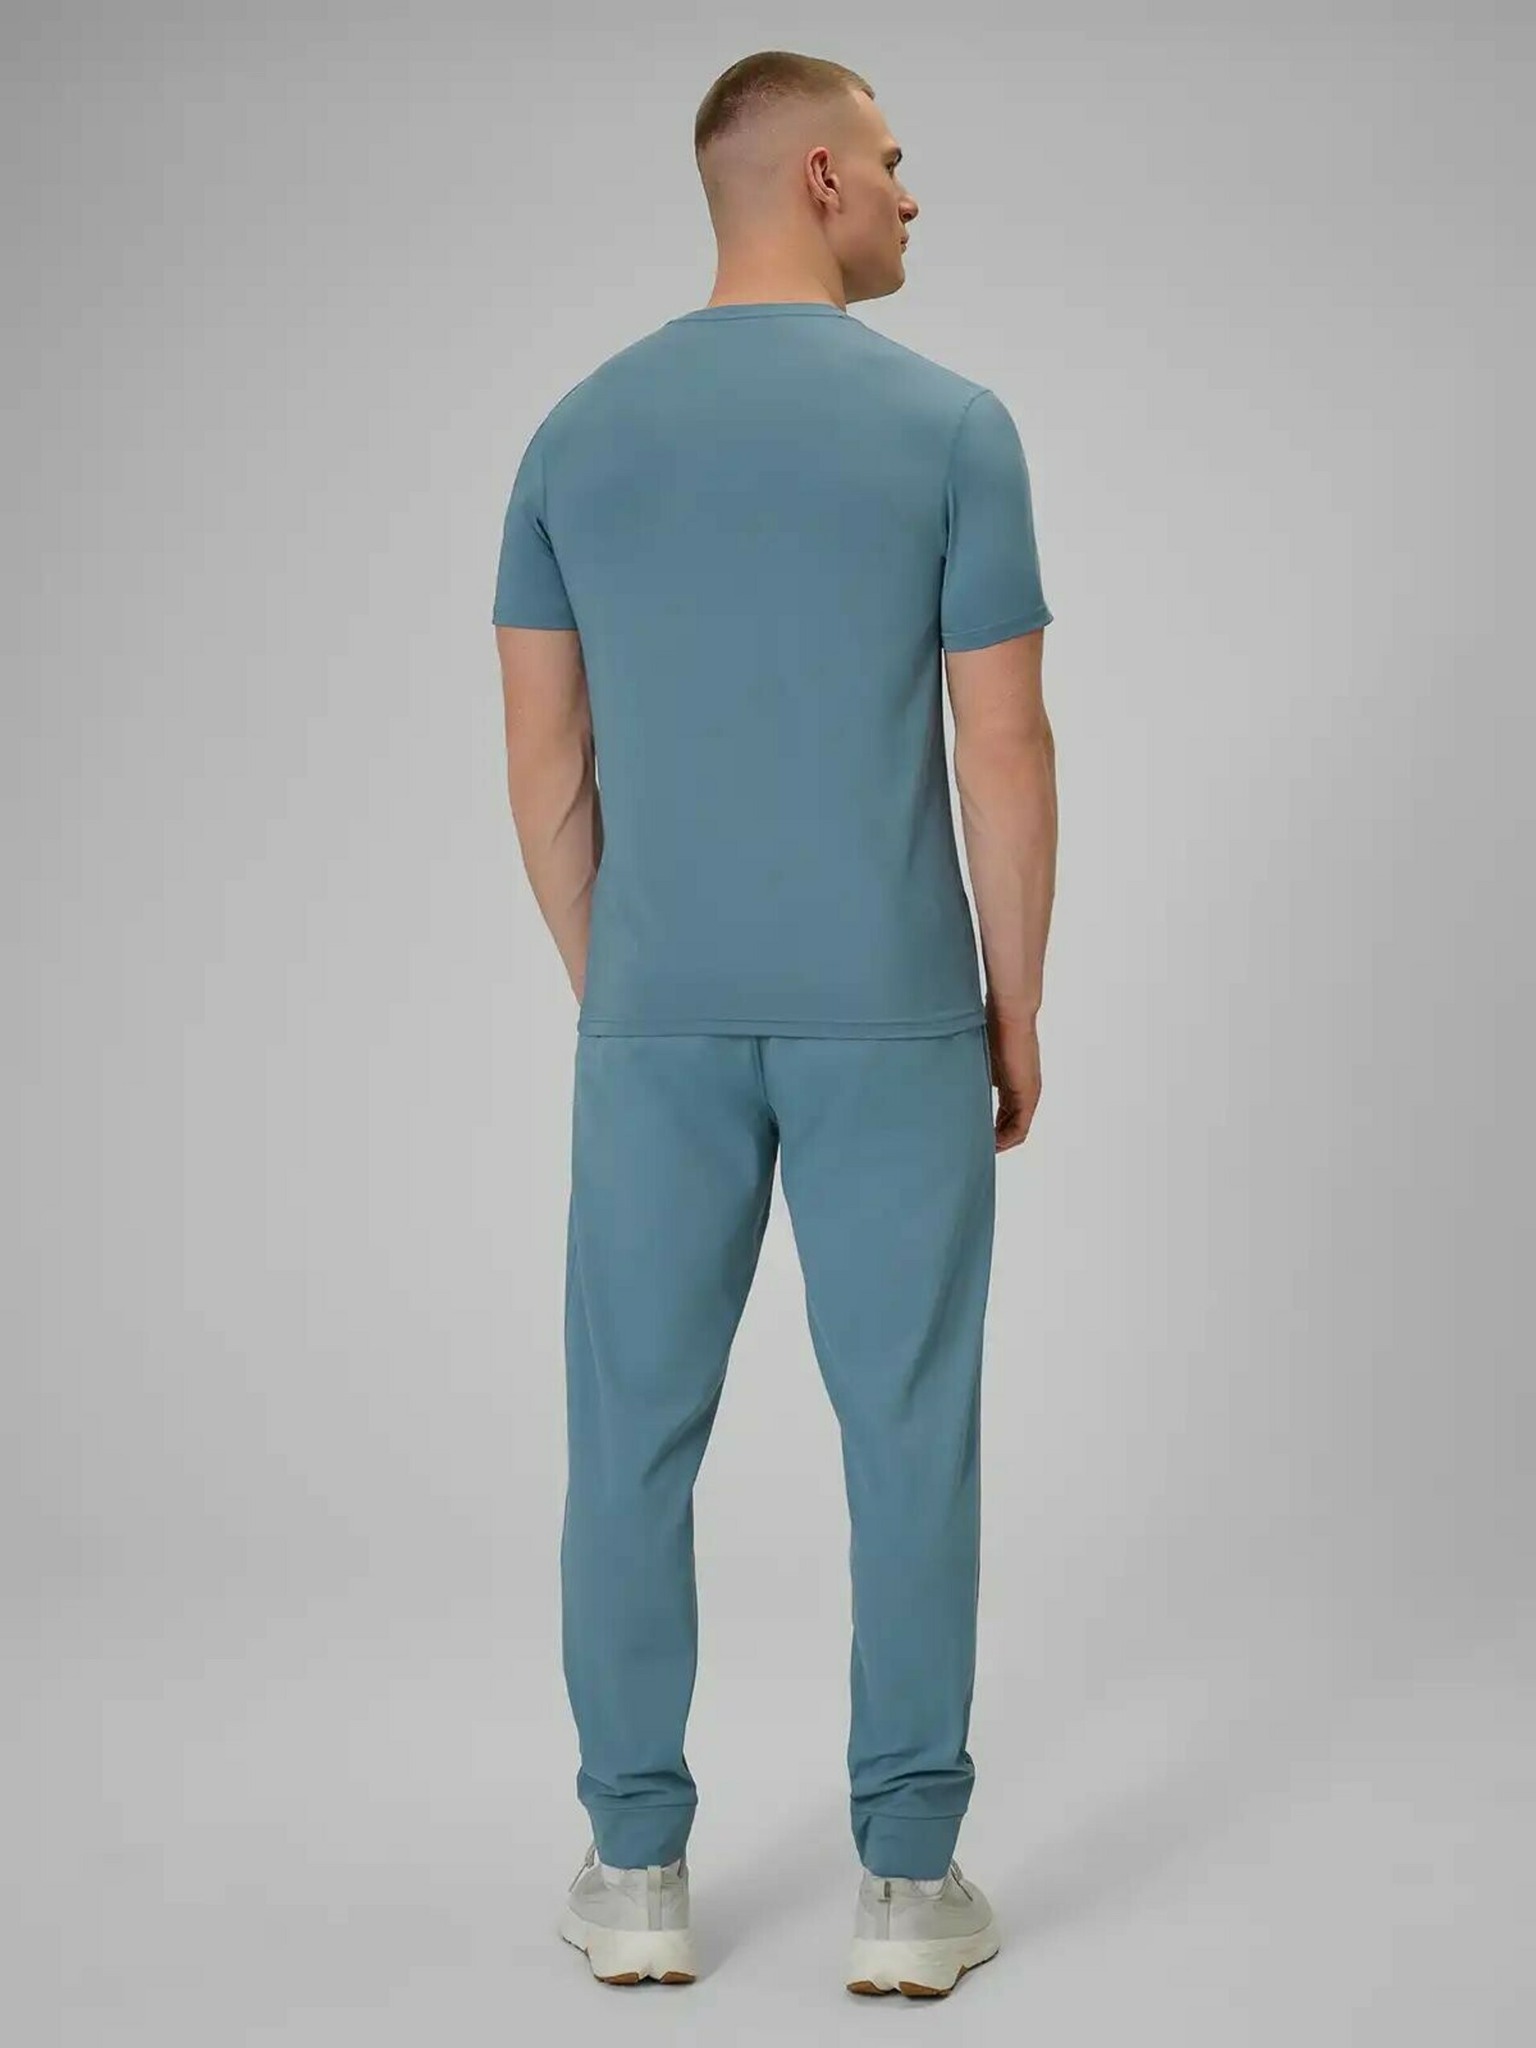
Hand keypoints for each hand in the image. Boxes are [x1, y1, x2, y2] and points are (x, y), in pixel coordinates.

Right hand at [984, 1000, 1040, 1152]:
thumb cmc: (992, 1025)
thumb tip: (943, 1080)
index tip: (970, 1135)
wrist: (1009, 1013)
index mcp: (1011, 1083)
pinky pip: (1019, 1128)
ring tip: (977, 1148)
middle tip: (972, 1147)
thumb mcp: (976, 1056)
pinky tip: (989, 1144)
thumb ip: (969, 1072)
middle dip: (992, 1138)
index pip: (1003, 1115)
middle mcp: (1023, 1091)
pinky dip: (1005, 1139)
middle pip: (1010, 1126)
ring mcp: (1028, 1093)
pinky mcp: (1028, 1095)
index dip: (988, 1129)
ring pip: (1015, 1130)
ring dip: (998, 1142)